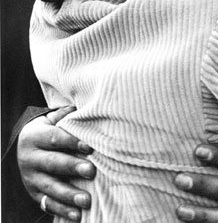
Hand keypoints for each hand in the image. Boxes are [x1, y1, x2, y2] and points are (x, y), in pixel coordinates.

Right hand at [17, 106, 94, 221]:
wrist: (23, 146)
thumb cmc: (48, 129)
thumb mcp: (52, 119)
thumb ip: (67, 115)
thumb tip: (88, 109)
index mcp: (35, 136)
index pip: (55, 138)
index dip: (73, 142)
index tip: (90, 147)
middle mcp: (30, 158)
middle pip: (53, 163)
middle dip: (73, 167)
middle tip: (91, 171)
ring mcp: (30, 178)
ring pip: (50, 187)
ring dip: (69, 194)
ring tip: (87, 200)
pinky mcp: (33, 194)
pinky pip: (47, 204)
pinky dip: (62, 211)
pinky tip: (77, 215)